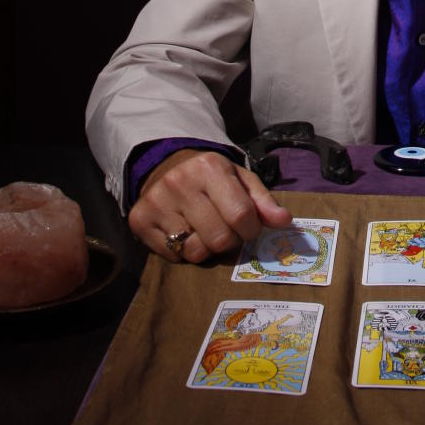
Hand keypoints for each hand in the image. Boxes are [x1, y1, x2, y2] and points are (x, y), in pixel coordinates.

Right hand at [129, 148, 290, 261]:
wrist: (168, 166)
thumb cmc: (212, 178)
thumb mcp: (241, 180)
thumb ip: (264, 202)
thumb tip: (284, 221)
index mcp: (210, 167)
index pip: (241, 216)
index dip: (251, 230)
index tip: (248, 227)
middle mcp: (180, 182)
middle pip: (219, 239)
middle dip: (229, 241)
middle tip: (225, 229)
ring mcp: (157, 202)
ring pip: (195, 252)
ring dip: (206, 248)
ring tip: (204, 230)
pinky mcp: (140, 220)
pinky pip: (172, 257)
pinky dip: (183, 252)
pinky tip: (183, 231)